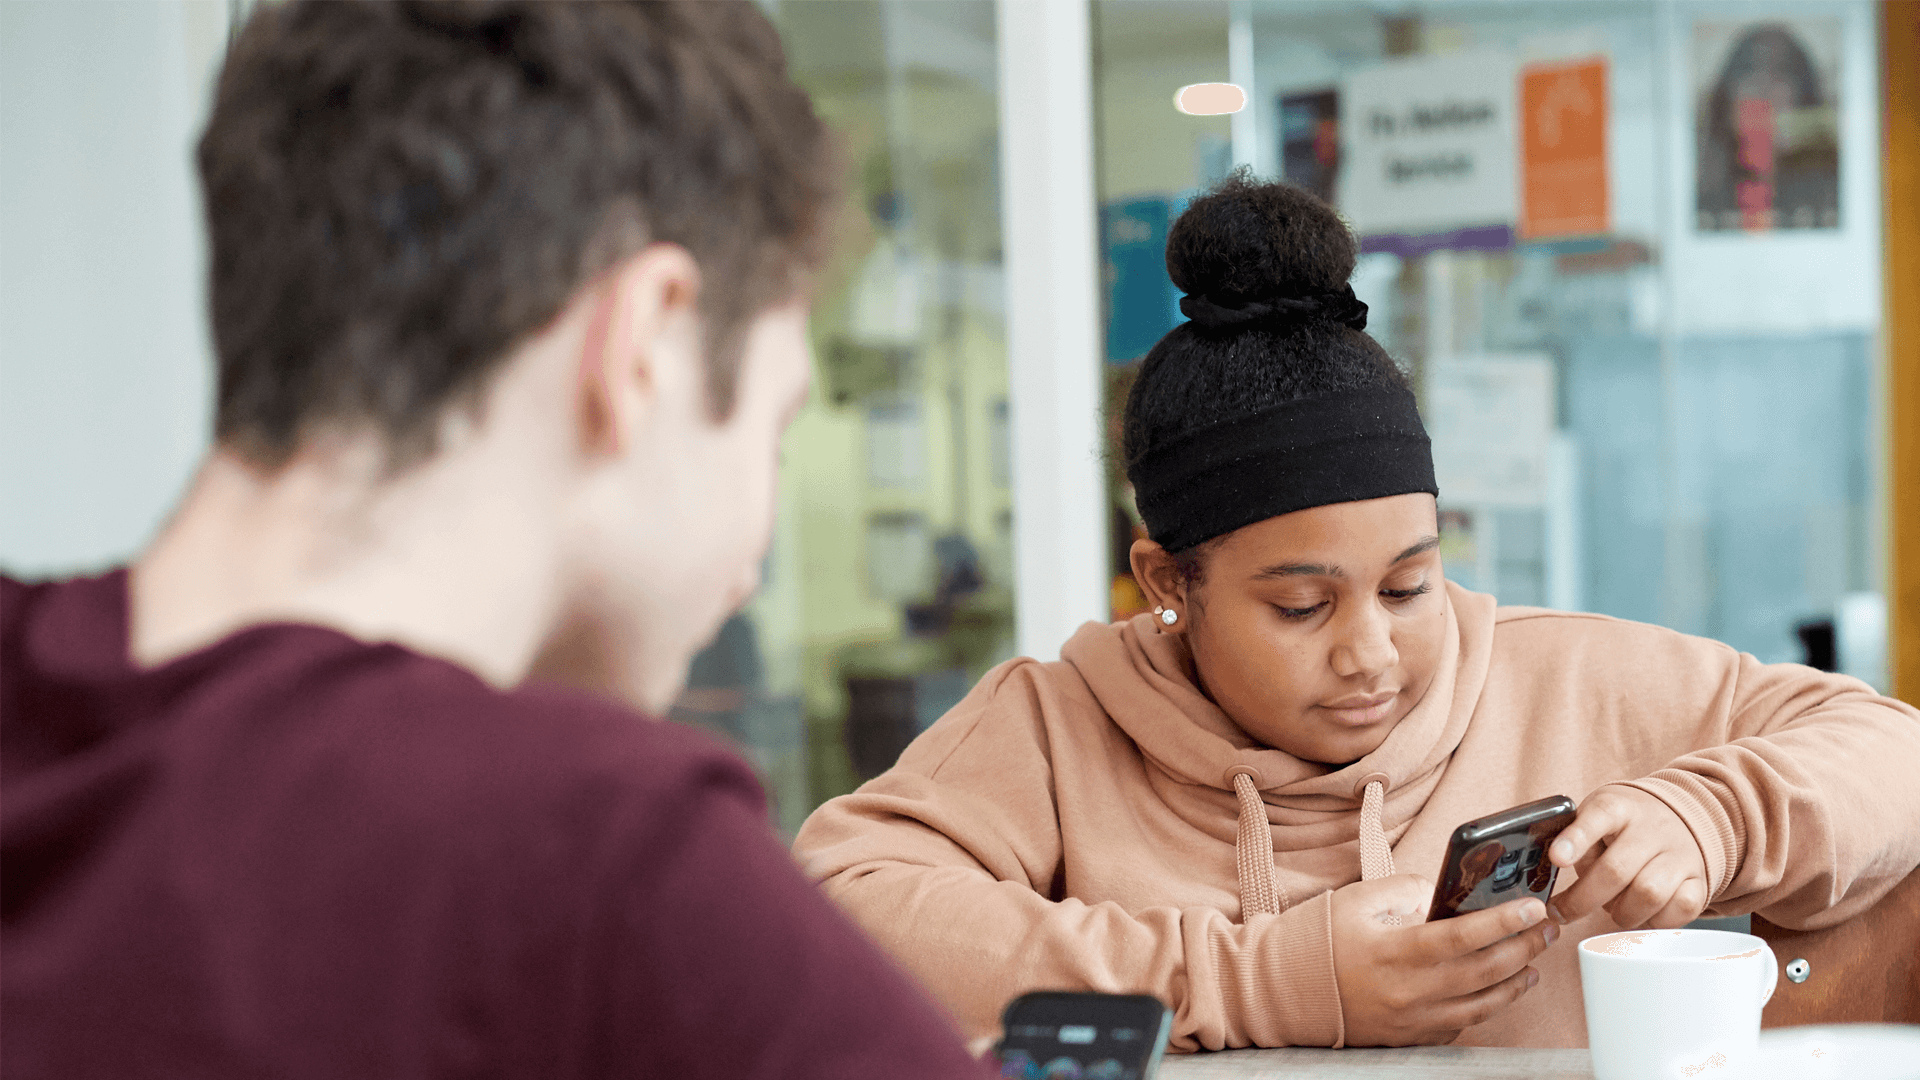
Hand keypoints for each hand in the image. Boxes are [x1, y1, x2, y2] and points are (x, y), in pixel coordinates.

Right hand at [1330, 874, 1556, 1045]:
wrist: (1284, 991)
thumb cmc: (1319, 940)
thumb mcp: (1357, 900)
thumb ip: (1404, 889)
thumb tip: (1442, 893)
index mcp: (1395, 952)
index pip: (1462, 936)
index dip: (1503, 921)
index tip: (1533, 906)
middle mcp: (1409, 991)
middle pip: (1483, 971)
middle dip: (1523, 947)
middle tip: (1545, 928)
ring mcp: (1412, 1020)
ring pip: (1481, 1004)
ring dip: (1514, 981)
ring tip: (1532, 961)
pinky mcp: (1410, 1039)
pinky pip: (1461, 1026)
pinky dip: (1486, 1006)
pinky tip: (1499, 989)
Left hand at [1546, 786, 1709, 929]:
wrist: (1680, 818)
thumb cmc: (1623, 825)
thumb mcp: (1594, 816)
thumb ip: (1576, 843)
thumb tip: (1559, 880)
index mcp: (1618, 806)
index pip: (1597, 817)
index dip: (1575, 840)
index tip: (1557, 859)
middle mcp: (1652, 828)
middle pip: (1617, 870)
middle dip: (1583, 899)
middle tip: (1562, 912)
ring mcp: (1680, 854)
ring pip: (1648, 895)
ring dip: (1620, 912)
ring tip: (1611, 908)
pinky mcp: (1699, 880)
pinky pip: (1679, 910)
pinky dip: (1654, 921)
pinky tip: (1641, 913)